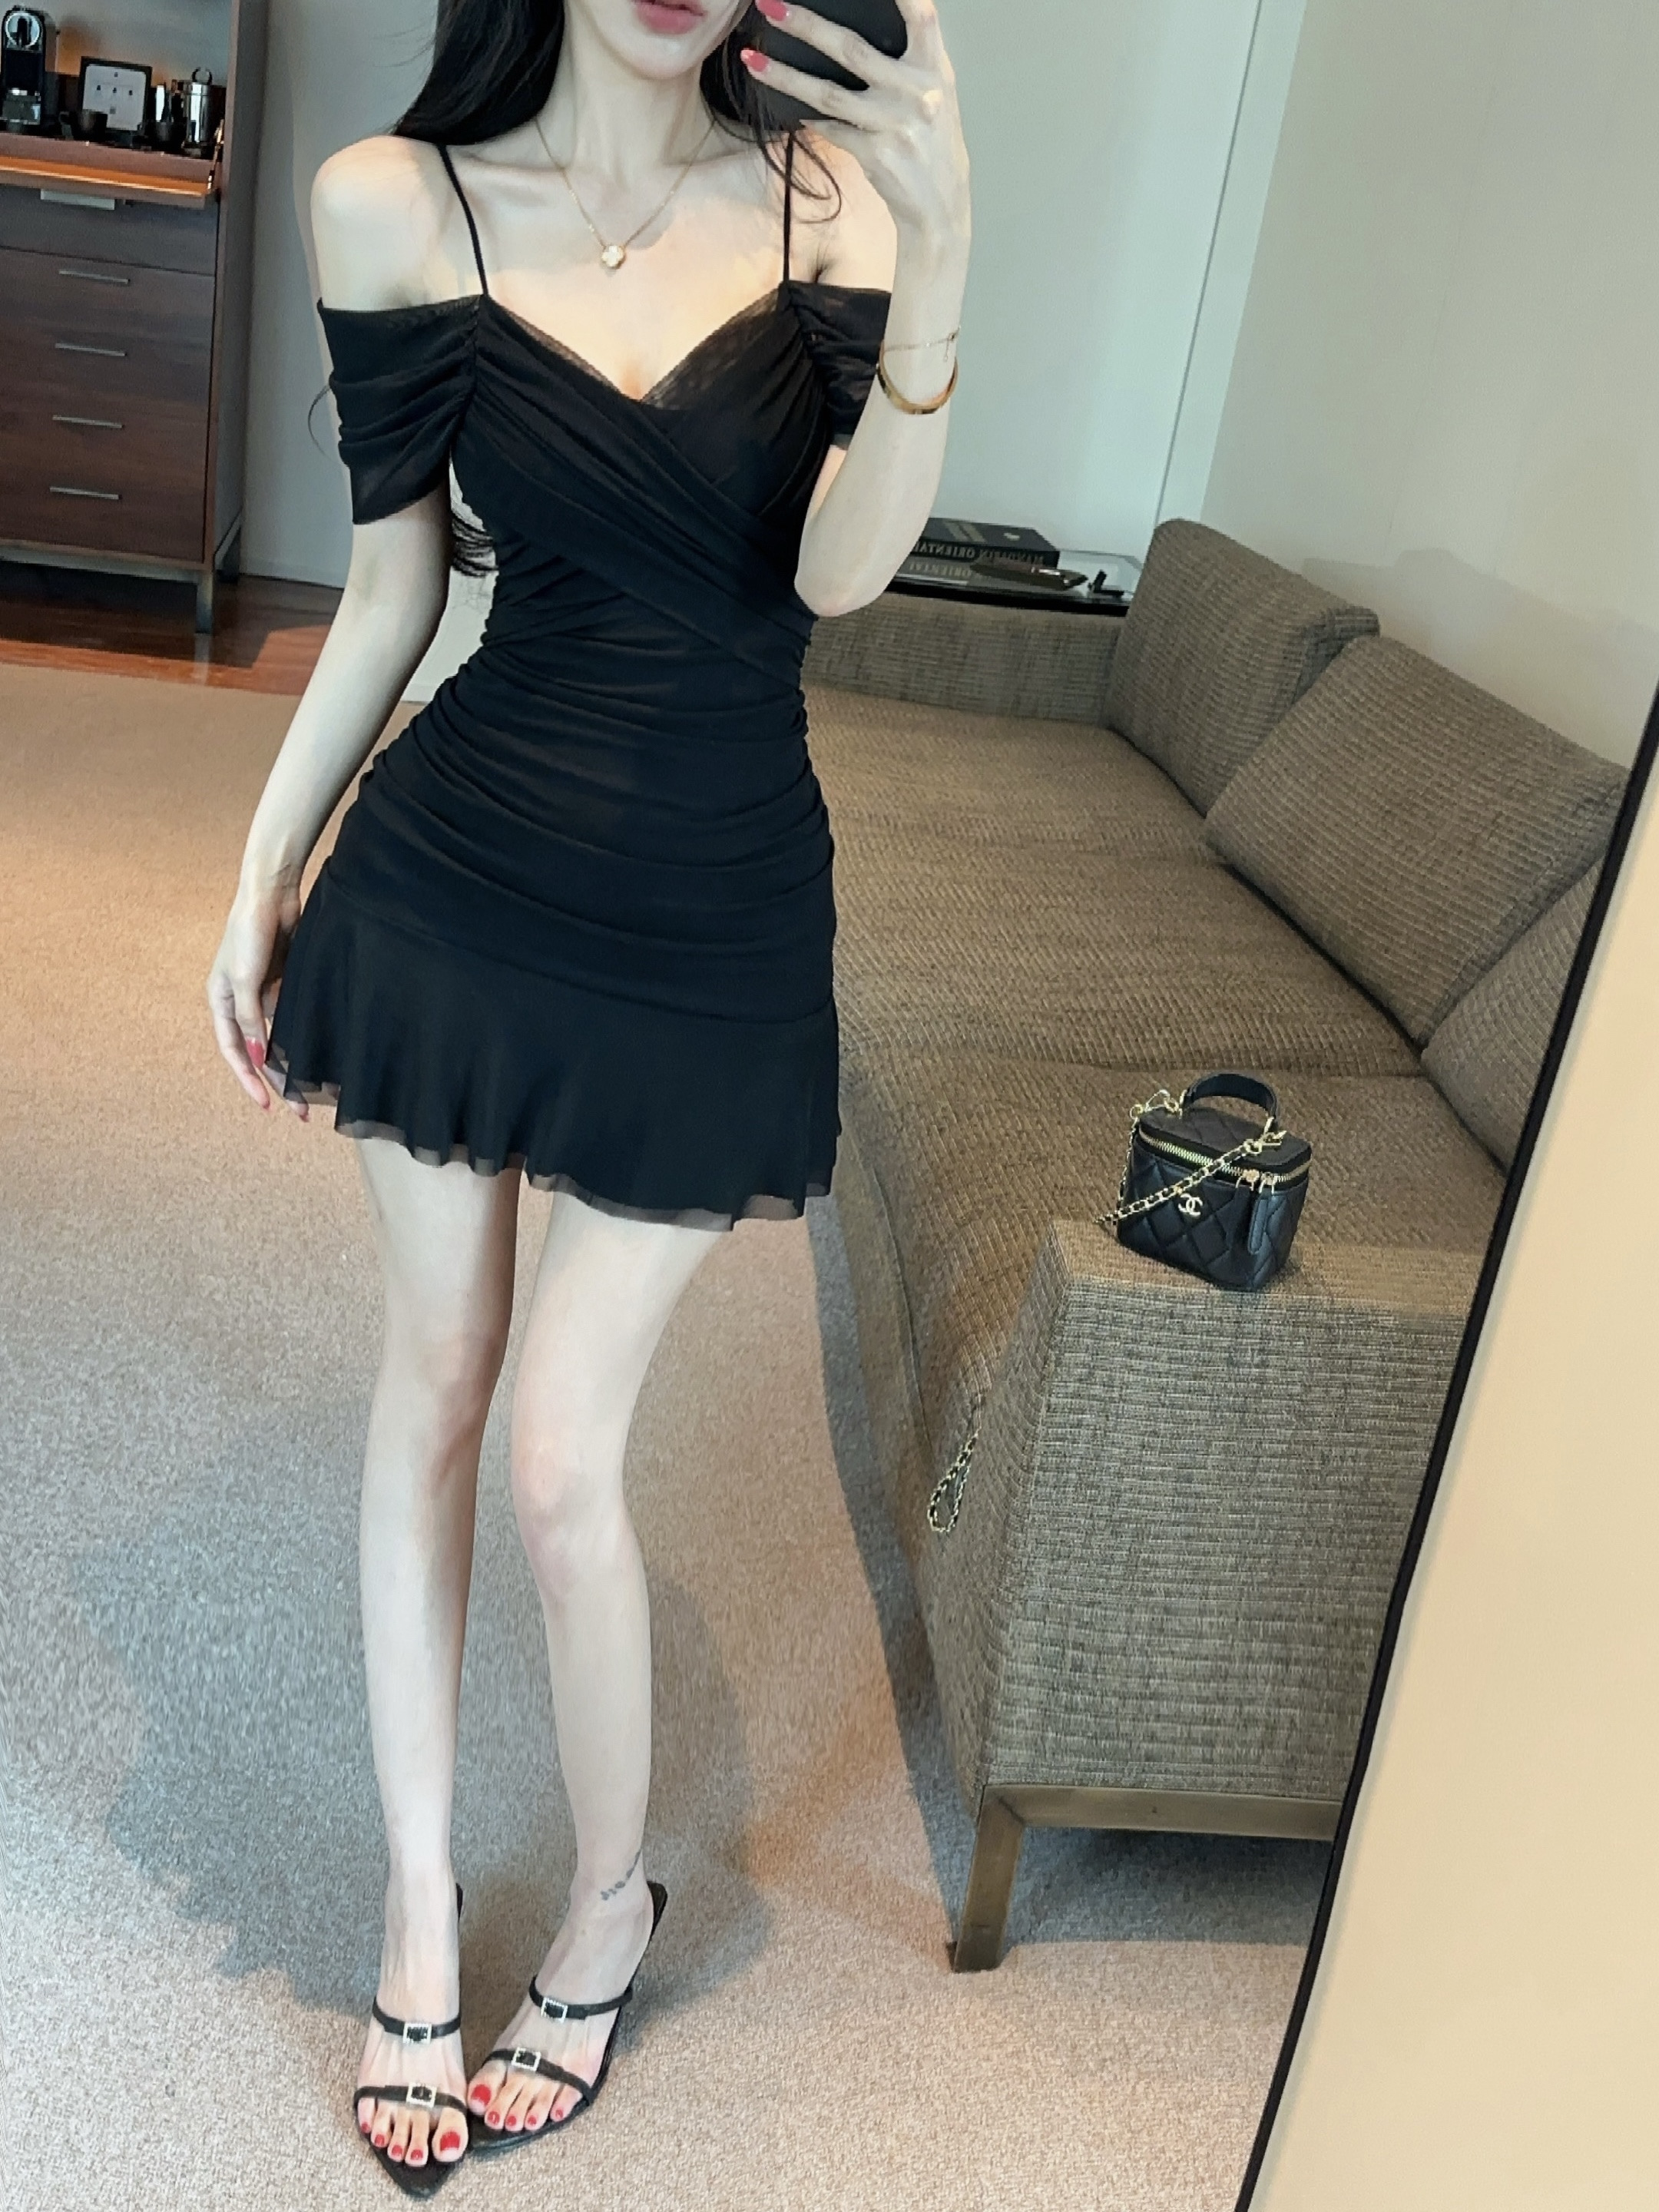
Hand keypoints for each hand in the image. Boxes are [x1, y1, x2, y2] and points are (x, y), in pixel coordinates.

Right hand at [206, 880, 308, 1116]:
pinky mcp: (285, 984)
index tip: (267, 1106)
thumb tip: (261, 1058)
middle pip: (258, 1053)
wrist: (272, 894)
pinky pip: (294, 1019)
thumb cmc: (249, 933)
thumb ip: (252, 1018)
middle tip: (299, 1112)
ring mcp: (264, 994)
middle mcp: (241, 1003)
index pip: (235, 1052)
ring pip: (279, 1040)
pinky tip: (321, 1058)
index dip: (249, 1081)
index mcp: (221, 1002)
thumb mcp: (246, 979)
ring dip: (293, 1065)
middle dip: (276, 1083)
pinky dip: (304, 1039)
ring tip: (313, 1094)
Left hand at [743, 0, 969, 253]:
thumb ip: (910, 62)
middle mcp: (918, 93)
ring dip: (785, 76)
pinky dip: (810, 120)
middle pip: (851, 48)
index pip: (921, 16)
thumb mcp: (935, 96)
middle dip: (805, 24)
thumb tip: (854, 36)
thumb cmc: (933, 145)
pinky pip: (831, 129)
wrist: (940, 208)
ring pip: (828, 92)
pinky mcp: (875, 154)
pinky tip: (793, 112)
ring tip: (752, 60)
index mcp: (935, 70)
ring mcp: (894, 124)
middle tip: (769, 4)